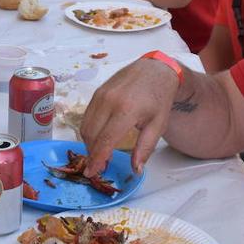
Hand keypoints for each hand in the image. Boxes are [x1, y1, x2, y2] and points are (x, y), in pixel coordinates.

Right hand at [79, 57, 180, 174]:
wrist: (155, 70)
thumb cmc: (158, 98)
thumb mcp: (158, 125)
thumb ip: (145, 148)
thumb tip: (135, 169)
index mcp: (127, 110)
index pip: (105, 141)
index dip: (96, 159)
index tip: (92, 172)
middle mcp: (109, 101)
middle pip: (91, 135)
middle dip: (92, 153)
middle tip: (100, 165)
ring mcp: (100, 95)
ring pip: (85, 126)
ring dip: (89, 143)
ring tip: (100, 153)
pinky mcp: (97, 92)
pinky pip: (86, 116)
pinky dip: (89, 130)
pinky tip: (99, 137)